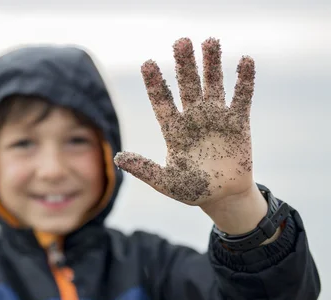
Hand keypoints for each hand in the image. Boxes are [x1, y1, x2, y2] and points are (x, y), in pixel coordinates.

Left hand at [114, 37, 255, 207]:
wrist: (223, 196)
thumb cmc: (192, 189)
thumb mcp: (166, 182)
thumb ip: (145, 170)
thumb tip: (118, 158)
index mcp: (173, 130)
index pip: (162, 101)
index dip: (155, 84)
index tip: (148, 64)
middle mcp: (193, 118)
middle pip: (187, 86)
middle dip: (184, 65)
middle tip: (181, 42)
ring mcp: (216, 117)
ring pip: (213, 85)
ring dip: (212, 64)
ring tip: (211, 41)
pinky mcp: (238, 122)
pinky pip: (242, 97)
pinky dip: (244, 80)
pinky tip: (244, 61)